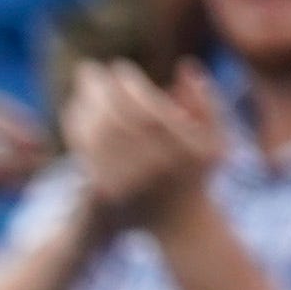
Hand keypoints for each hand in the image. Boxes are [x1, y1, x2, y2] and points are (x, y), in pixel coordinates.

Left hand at [64, 58, 223, 238]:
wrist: (179, 223)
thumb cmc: (199, 172)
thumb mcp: (216, 137)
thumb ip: (206, 100)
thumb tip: (184, 65)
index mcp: (182, 150)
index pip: (146, 110)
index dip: (128, 86)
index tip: (118, 67)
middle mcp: (154, 168)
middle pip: (116, 122)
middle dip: (99, 92)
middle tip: (89, 70)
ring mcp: (128, 183)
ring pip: (96, 139)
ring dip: (84, 108)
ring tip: (81, 88)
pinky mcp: (105, 193)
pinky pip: (85, 155)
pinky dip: (77, 129)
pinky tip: (74, 111)